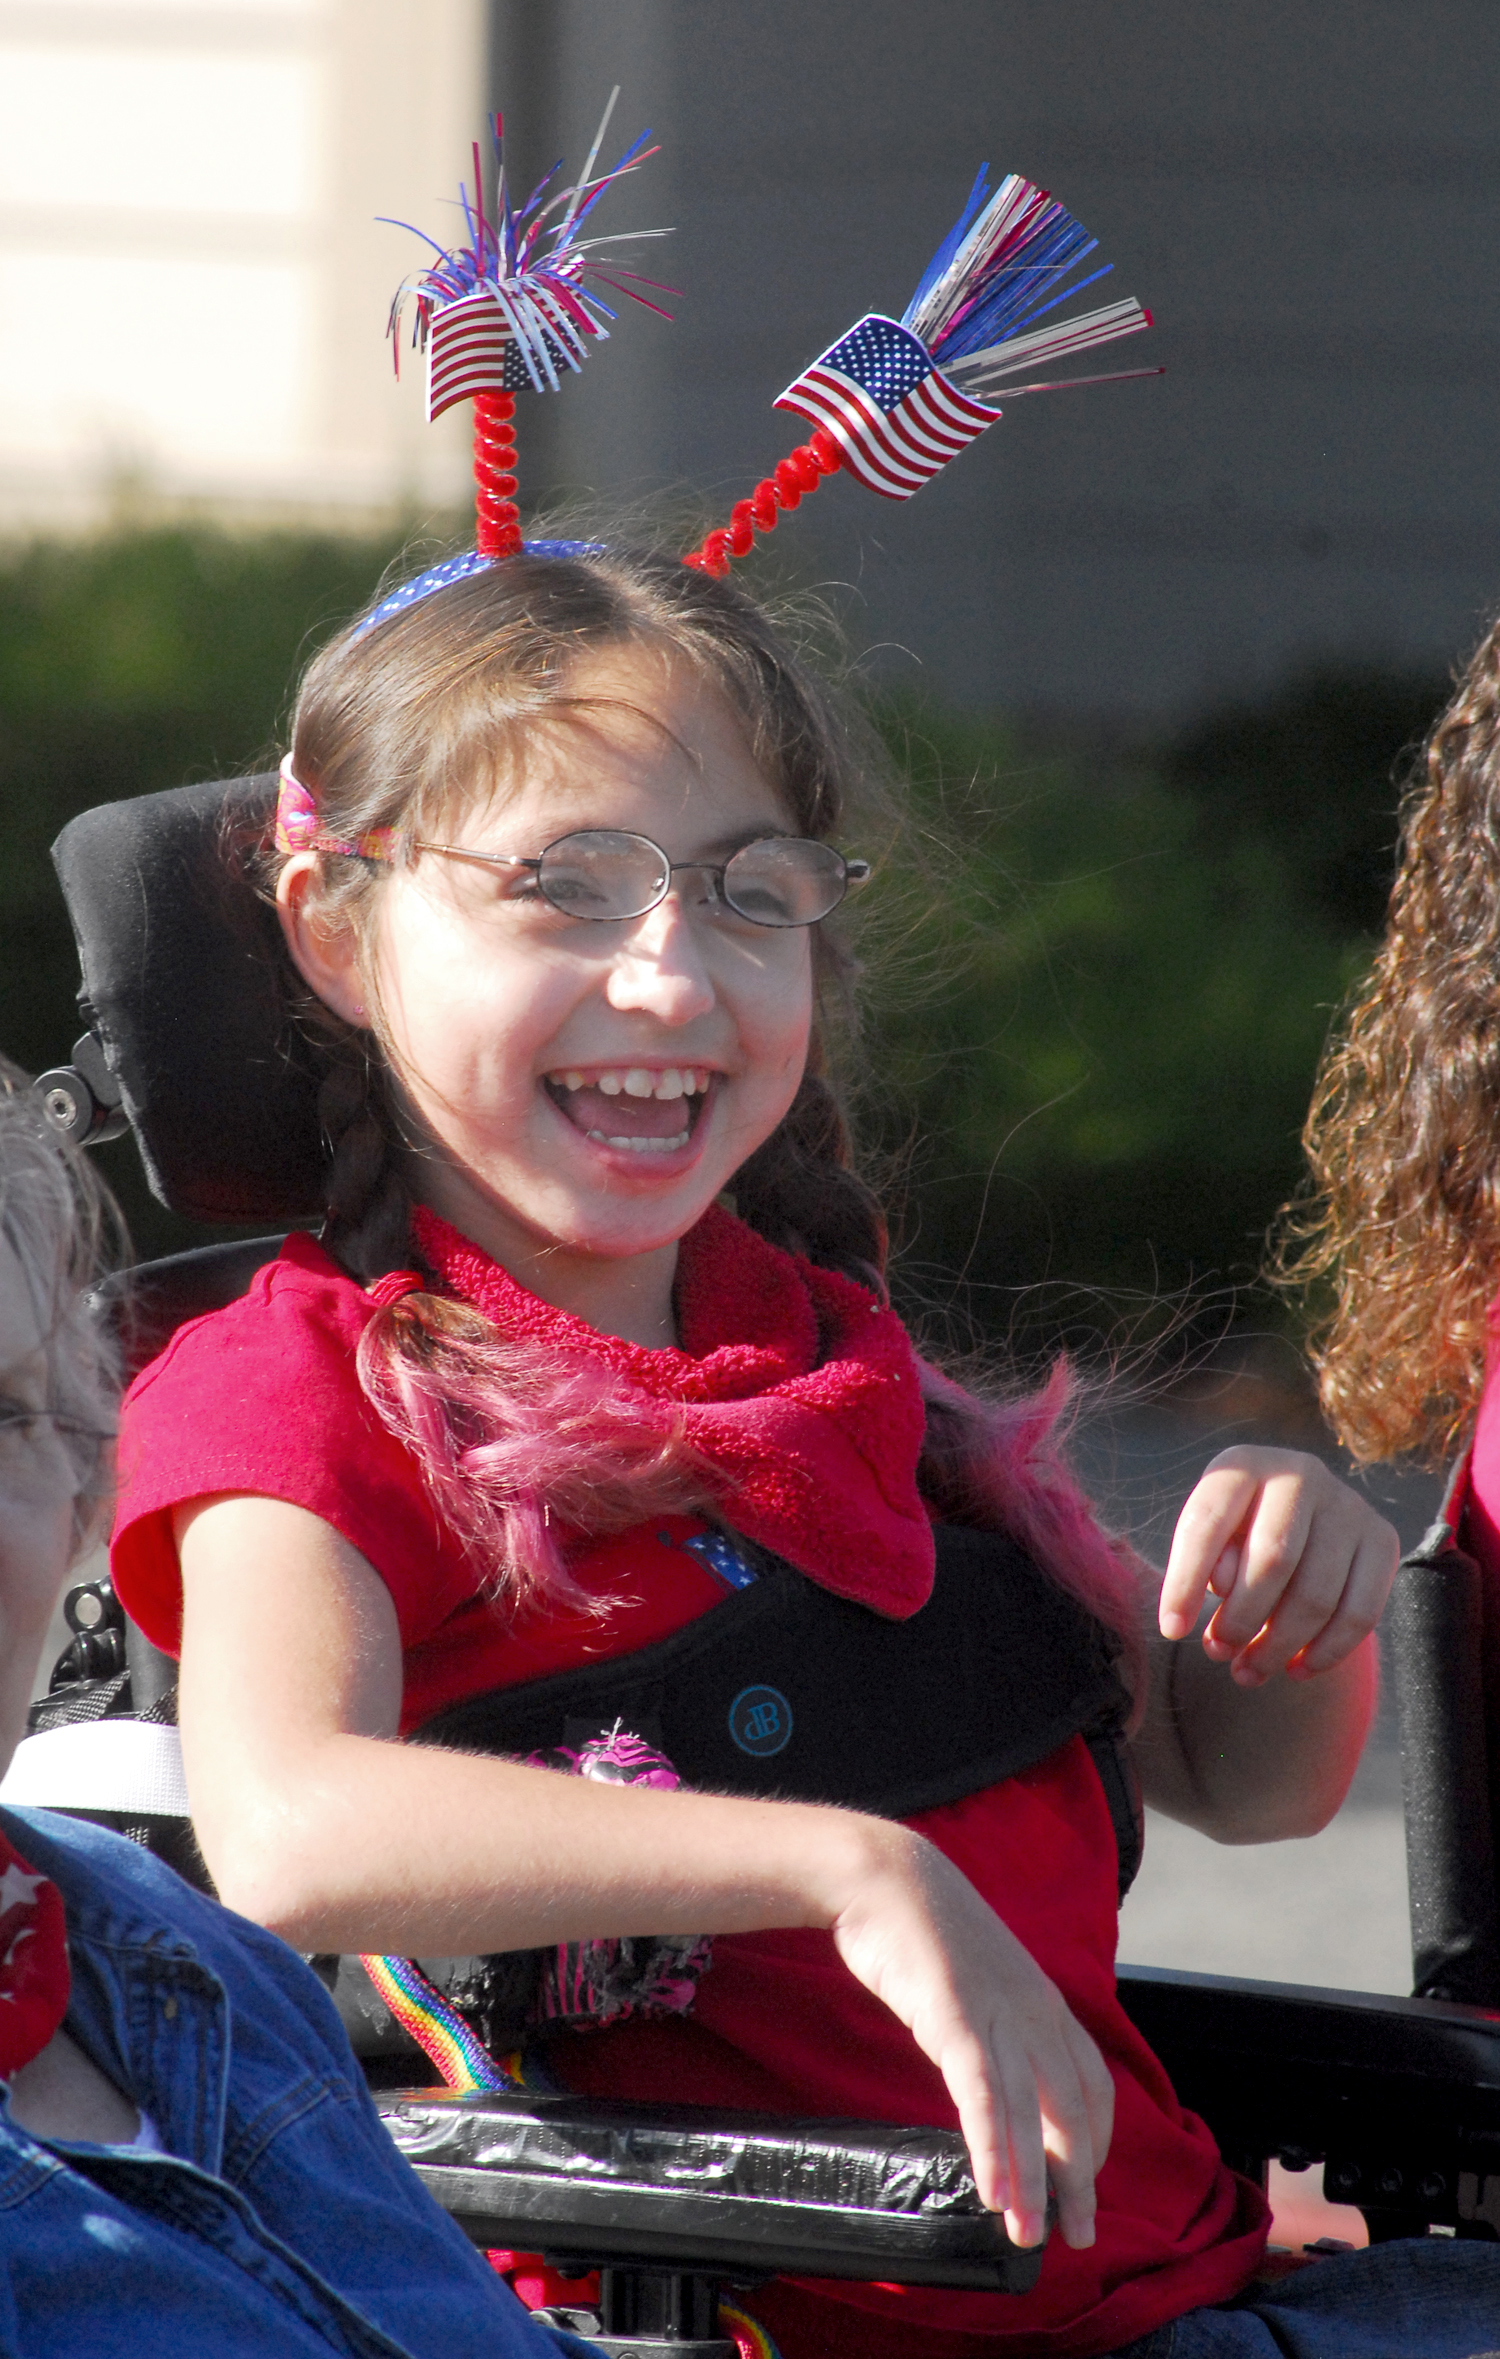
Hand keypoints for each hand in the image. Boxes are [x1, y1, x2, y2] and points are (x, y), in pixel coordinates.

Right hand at [827, 1825, 1113, 2250]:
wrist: (886, 1875)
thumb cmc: (926, 1929)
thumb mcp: (979, 1979)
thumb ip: (999, 2022)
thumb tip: (999, 2072)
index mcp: (1045, 2002)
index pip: (1092, 2084)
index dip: (1093, 2141)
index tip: (1083, 2184)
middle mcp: (1034, 2011)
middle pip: (1073, 2110)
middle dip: (1078, 2181)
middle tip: (1077, 2236)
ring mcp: (997, 2014)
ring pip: (1030, 2113)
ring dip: (1035, 2182)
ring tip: (1031, 2235)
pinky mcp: (955, 2019)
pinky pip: (983, 2095)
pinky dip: (994, 2148)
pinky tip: (995, 2192)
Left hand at [1158, 1448, 1397, 1686]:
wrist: (1300, 1514)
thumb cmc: (1238, 1532)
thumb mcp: (1211, 1536)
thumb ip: (1206, 1559)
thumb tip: (1226, 1588)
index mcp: (1243, 1464)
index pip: (1207, 1524)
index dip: (1184, 1581)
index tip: (1171, 1630)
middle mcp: (1300, 1473)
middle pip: (1273, 1560)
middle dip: (1241, 1620)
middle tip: (1218, 1653)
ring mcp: (1347, 1504)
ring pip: (1317, 1595)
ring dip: (1279, 1646)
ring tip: (1249, 1671)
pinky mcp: (1382, 1538)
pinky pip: (1360, 1612)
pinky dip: (1326, 1652)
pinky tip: (1297, 1669)